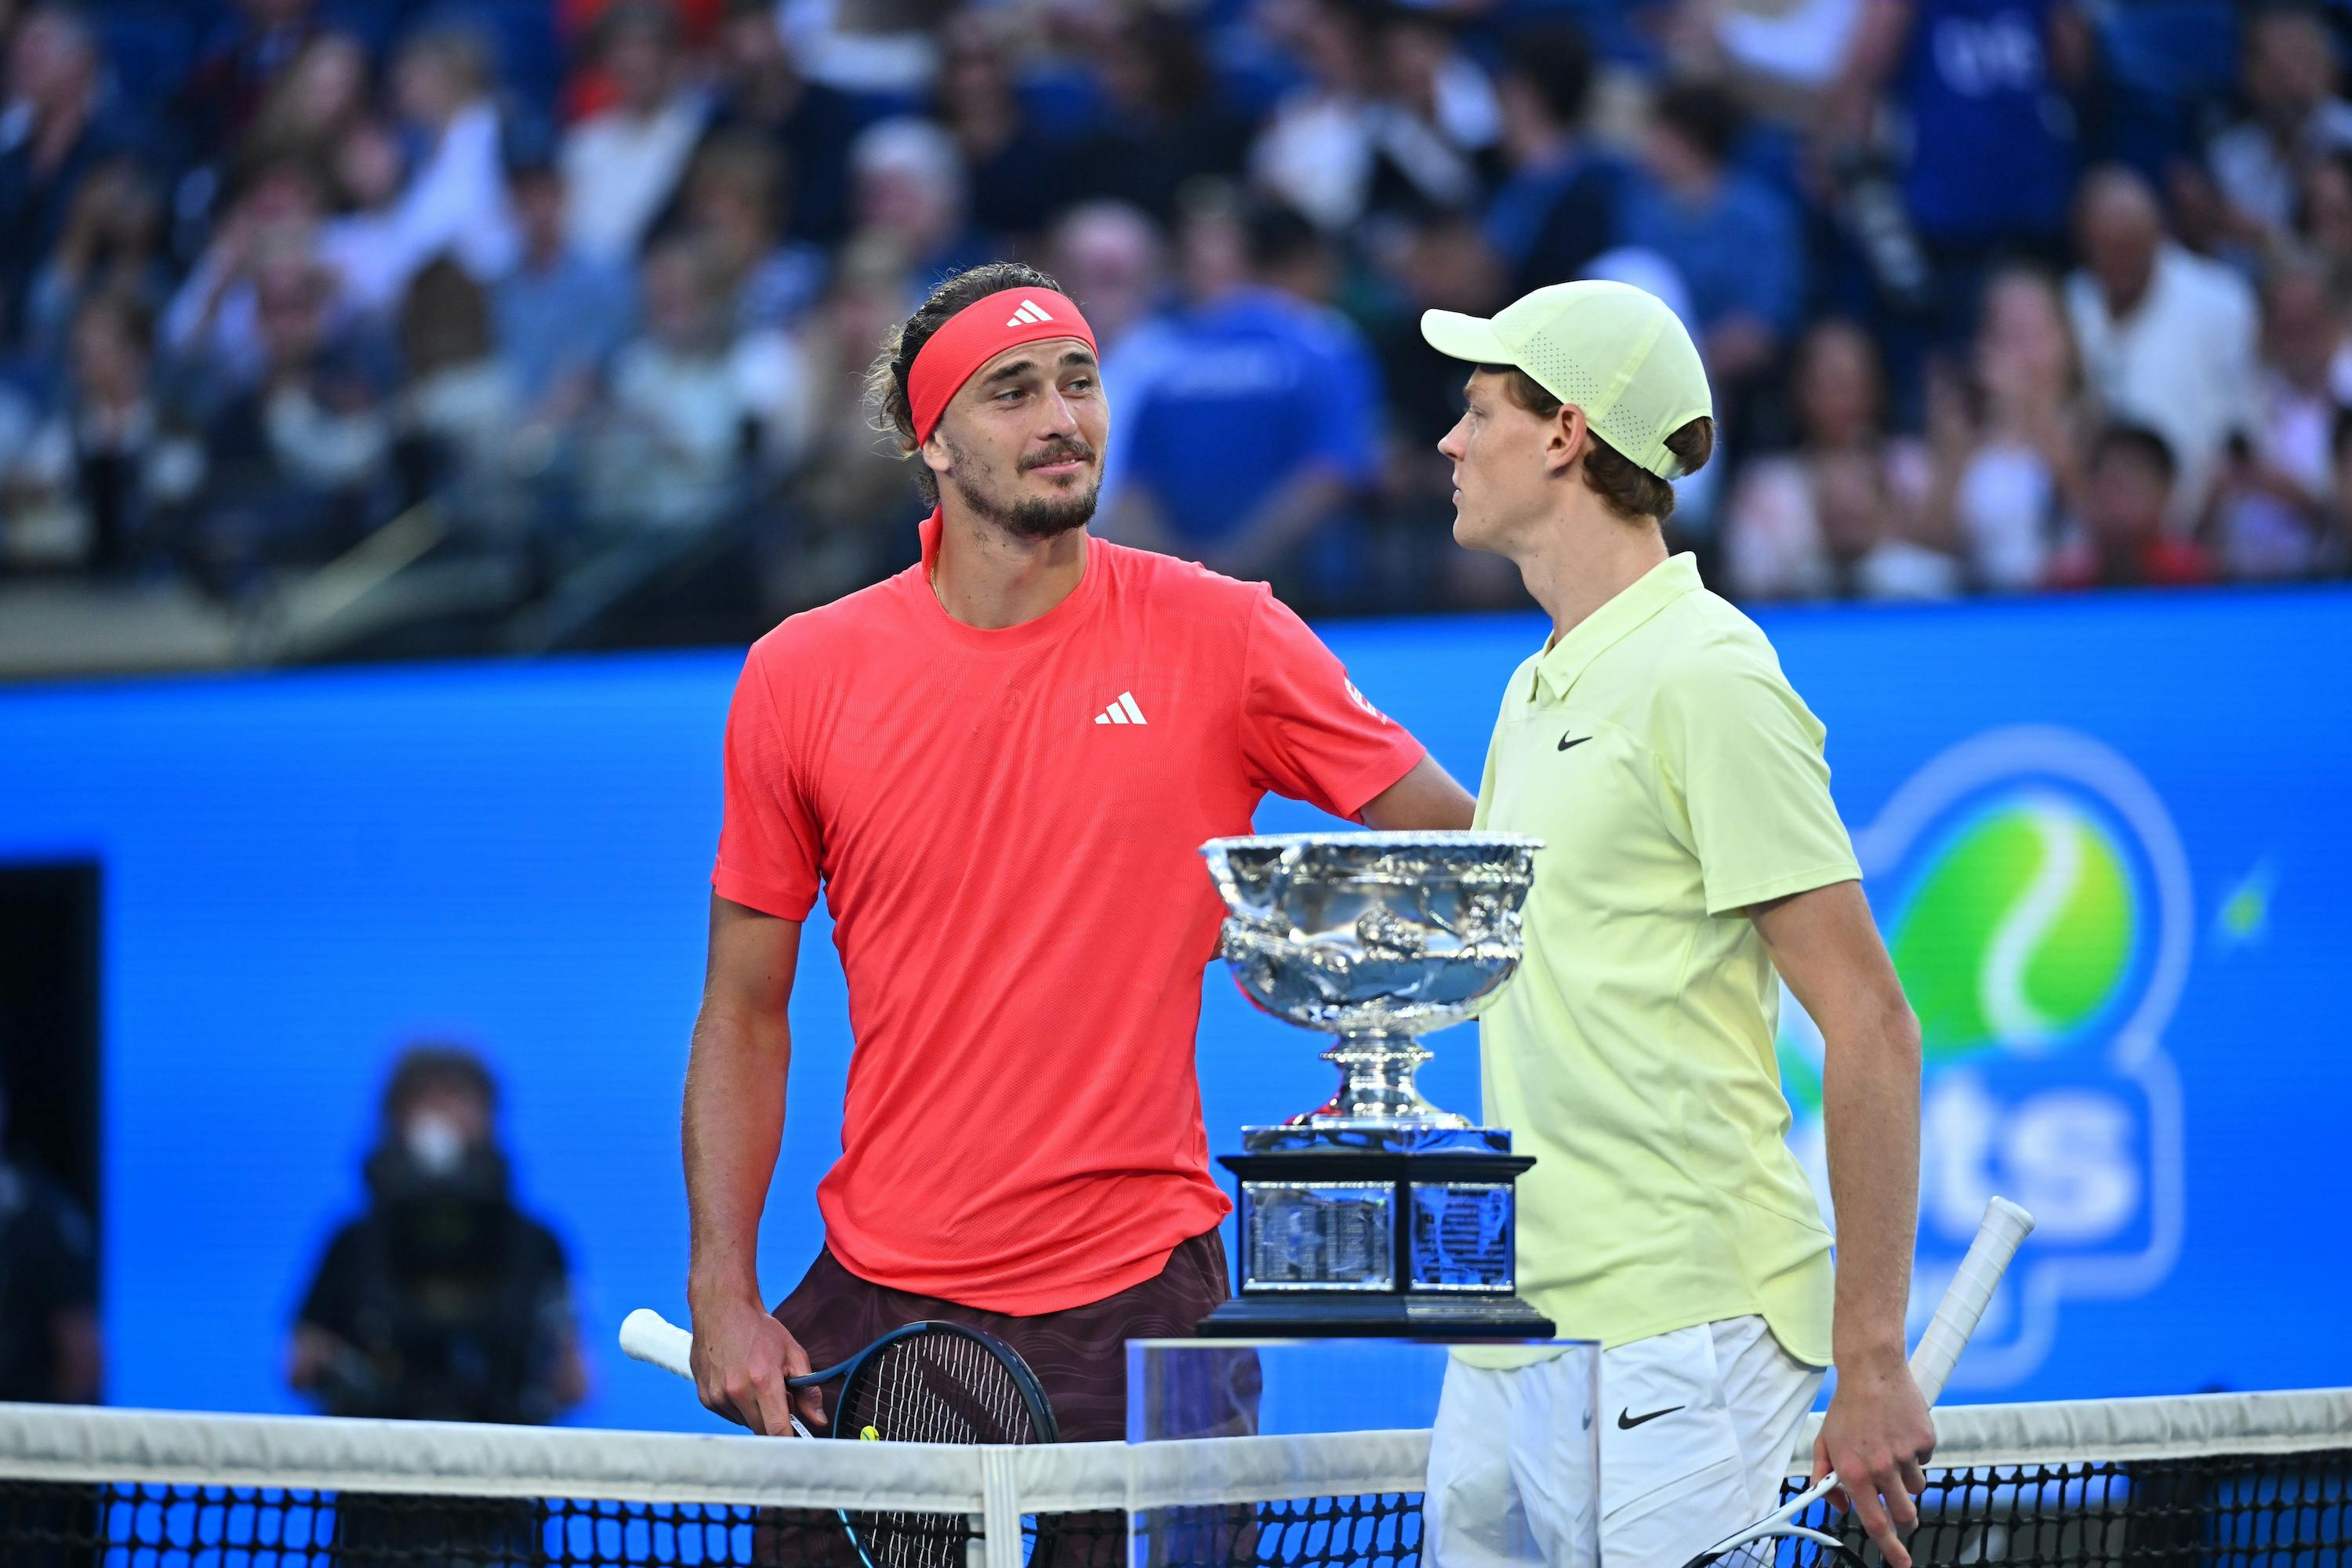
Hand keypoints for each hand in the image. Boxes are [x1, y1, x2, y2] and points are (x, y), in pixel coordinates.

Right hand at [688, 1295, 826, 1435]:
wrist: (723, 1310)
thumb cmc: (760, 1330)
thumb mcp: (793, 1354)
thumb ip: (809, 1391)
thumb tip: (818, 1421)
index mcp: (762, 1381)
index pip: (777, 1430)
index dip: (790, 1440)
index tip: (798, 1441)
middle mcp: (736, 1392)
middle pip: (762, 1430)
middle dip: (775, 1421)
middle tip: (779, 1398)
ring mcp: (718, 1396)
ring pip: (745, 1423)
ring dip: (756, 1413)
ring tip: (757, 1385)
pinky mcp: (706, 1398)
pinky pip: (729, 1415)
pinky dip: (739, 1407)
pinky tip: (740, 1383)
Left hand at [1813, 1355, 1934, 1567]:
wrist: (1871, 1371)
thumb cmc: (1846, 1409)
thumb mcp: (1824, 1443)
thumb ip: (1825, 1478)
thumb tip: (1839, 1507)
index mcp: (1854, 1472)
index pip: (1875, 1522)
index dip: (1890, 1549)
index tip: (1901, 1564)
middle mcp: (1881, 1467)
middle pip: (1906, 1516)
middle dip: (1904, 1521)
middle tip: (1899, 1511)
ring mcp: (1906, 1455)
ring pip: (1916, 1488)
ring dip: (1906, 1480)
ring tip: (1890, 1451)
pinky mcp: (1925, 1441)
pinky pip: (1924, 1461)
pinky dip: (1914, 1454)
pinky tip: (1900, 1431)